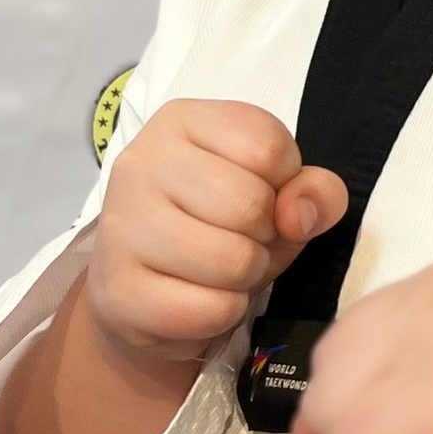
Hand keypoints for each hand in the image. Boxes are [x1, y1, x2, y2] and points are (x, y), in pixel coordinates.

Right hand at [86, 98, 347, 364]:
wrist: (144, 293)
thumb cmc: (218, 227)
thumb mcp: (277, 192)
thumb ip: (313, 189)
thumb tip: (299, 214)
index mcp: (182, 120)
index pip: (268, 145)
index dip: (286, 181)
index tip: (265, 192)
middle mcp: (143, 163)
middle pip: (249, 204)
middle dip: (266, 234)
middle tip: (244, 238)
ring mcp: (123, 226)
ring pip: (230, 260)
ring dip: (247, 275)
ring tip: (226, 268)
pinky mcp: (119, 291)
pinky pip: (208, 309)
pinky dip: (224, 313)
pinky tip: (202, 297)